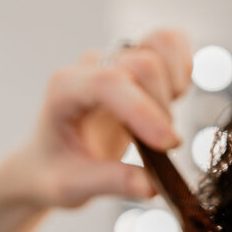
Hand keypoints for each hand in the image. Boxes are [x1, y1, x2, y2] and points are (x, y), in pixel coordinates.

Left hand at [0, 30, 191, 231]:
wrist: (48, 161)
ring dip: (174, 84)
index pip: (109, 83)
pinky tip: (171, 102)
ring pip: (162, 43)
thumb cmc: (54, 170)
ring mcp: (116, 60)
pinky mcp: (137, 63)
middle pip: (144, 64)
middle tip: (159, 148)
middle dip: (161, 109)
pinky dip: (182, 69)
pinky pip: (171, 45)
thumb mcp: (72, 187)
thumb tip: (152, 185)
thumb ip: (111, 182)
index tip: (167, 146)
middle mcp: (92, 67)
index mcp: (66, 90)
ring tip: (163, 121)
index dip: (143, 111)